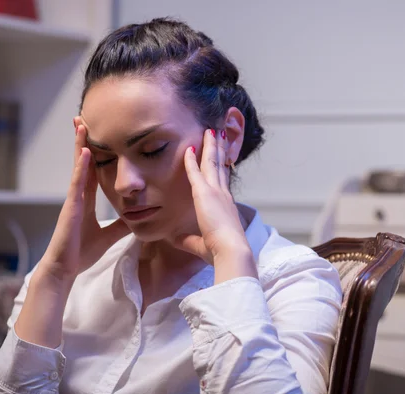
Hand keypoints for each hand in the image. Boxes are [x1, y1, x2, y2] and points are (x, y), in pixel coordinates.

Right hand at [38, 119, 129, 282]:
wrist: (65, 269)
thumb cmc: (81, 252)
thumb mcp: (109, 235)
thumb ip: (121, 225)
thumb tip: (136, 218)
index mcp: (86, 200)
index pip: (92, 170)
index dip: (95, 152)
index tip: (96, 134)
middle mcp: (79, 195)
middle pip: (83, 162)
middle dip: (84, 141)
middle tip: (84, 118)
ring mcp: (74, 199)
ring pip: (78, 167)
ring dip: (81, 145)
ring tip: (82, 124)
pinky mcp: (71, 207)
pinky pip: (77, 183)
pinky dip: (82, 167)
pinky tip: (87, 153)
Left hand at [175, 128, 254, 277]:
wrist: (231, 250)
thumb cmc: (220, 252)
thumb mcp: (201, 244)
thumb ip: (187, 239)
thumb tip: (173, 238)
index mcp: (226, 206)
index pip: (223, 181)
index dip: (222, 167)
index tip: (222, 157)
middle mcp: (224, 195)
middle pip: (221, 166)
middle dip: (220, 150)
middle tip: (220, 134)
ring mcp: (216, 192)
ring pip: (212, 163)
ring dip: (211, 145)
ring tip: (211, 130)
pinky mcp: (205, 193)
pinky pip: (196, 171)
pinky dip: (191, 159)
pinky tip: (188, 148)